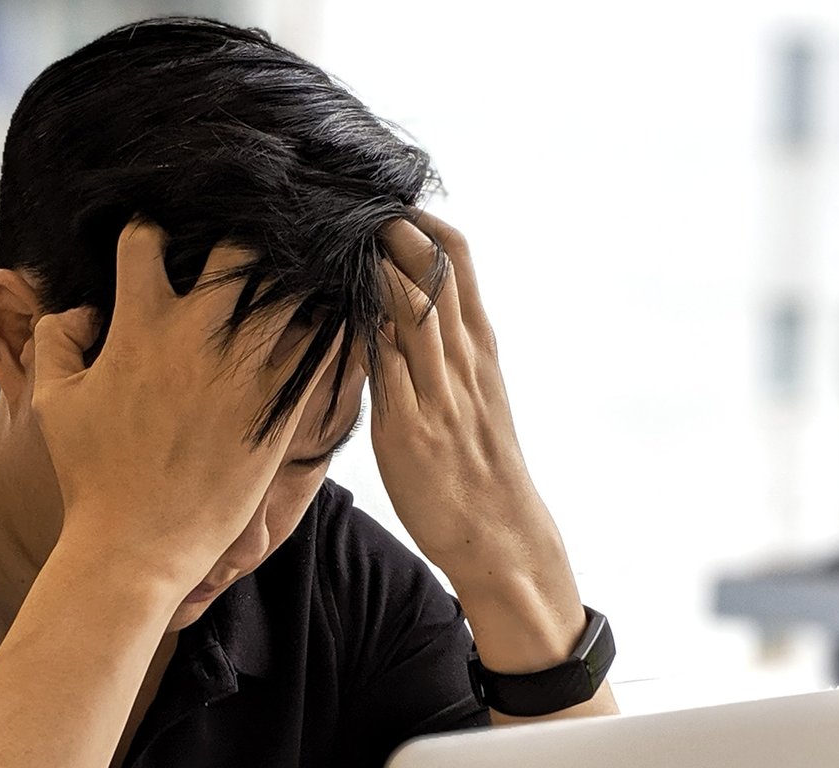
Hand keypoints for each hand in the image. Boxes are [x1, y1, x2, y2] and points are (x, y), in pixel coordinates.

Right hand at [29, 220, 335, 591]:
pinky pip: (320, 350)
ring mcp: (244, 371)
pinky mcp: (280, 408)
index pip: (146, 238)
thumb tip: (80, 308)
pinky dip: (325, 332)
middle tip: (242, 260)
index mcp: (139, 325)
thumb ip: (56, 339)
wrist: (136, 545)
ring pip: (290, 291)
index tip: (158, 245)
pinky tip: (325, 329)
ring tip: (293, 289)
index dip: (149, 234)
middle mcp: (196, 337)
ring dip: (292, 284)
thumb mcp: (54, 401)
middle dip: (241, 242)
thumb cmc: (90, 475)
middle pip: (238, 247)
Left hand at [370, 210, 548, 567]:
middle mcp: (462, 360)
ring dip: (378, 266)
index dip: (422, 223)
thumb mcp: (473, 392)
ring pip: (414, 309)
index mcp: (478, 346)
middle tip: (353, 201)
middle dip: (395, 229)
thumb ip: (442, 348)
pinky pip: (388, 368)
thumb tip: (402, 305)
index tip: (386, 199)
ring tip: (342, 233)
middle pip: (435, 271)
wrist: (500, 533)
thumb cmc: (478, 462)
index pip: (458, 260)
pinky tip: (337, 305)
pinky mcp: (411, 429)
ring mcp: (438, 393)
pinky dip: (366, 329)